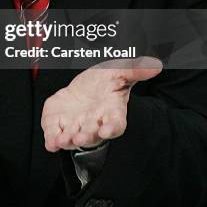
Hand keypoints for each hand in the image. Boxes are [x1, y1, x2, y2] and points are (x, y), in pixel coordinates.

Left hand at [41, 57, 161, 151]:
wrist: (85, 87)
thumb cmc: (105, 82)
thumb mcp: (119, 71)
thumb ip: (135, 70)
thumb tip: (155, 65)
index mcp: (112, 113)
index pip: (115, 123)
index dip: (112, 127)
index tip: (108, 130)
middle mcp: (94, 124)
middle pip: (92, 134)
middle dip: (86, 136)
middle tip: (81, 137)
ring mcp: (76, 126)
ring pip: (72, 137)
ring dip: (67, 140)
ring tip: (62, 140)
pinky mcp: (59, 124)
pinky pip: (55, 134)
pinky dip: (52, 139)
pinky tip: (50, 142)